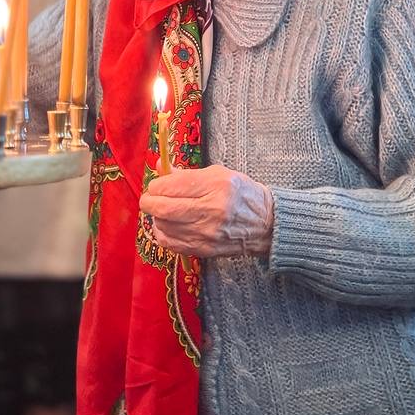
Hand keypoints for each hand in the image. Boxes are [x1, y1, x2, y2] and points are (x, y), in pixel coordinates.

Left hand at [139, 165, 273, 259]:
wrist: (265, 224)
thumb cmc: (240, 194)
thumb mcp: (218, 174)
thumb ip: (186, 173)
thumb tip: (159, 166)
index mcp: (216, 185)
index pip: (172, 186)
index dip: (157, 185)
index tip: (156, 185)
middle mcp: (212, 210)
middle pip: (164, 209)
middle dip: (149, 202)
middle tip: (149, 200)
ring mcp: (208, 233)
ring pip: (164, 226)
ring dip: (156, 218)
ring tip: (162, 212)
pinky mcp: (204, 249)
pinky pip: (171, 243)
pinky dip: (163, 234)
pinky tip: (167, 227)